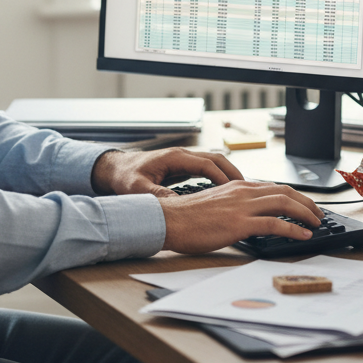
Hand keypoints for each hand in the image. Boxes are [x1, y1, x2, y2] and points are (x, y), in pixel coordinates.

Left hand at [90, 147, 243, 196]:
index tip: (235, 189)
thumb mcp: (139, 188)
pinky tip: (225, 191)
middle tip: (248, 189)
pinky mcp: (181, 167)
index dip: (222, 176)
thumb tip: (176, 207)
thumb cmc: (125, 176)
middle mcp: (181, 156)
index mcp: (174, 158)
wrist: (114, 168)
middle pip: (215, 159)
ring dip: (228, 175)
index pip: (206, 164)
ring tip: (243, 191)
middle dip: (232, 172)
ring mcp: (182, 160)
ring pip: (213, 163)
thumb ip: (157, 196)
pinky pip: (206, 170)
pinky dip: (218, 178)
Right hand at [159, 180, 323, 254]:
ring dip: (306, 213)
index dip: (294, 196)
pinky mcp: (240, 223)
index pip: (274, 187)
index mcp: (238, 186)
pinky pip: (275, 223)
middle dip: (306, 202)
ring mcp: (242, 206)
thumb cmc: (187, 216)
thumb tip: (249, 217)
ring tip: (317, 223)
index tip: (304, 205)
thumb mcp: (216, 204)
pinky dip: (293, 229)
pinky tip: (303, 235)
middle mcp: (243, 191)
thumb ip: (234, 205)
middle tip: (318, 214)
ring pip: (285, 203)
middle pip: (285, 192)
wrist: (168, 219)